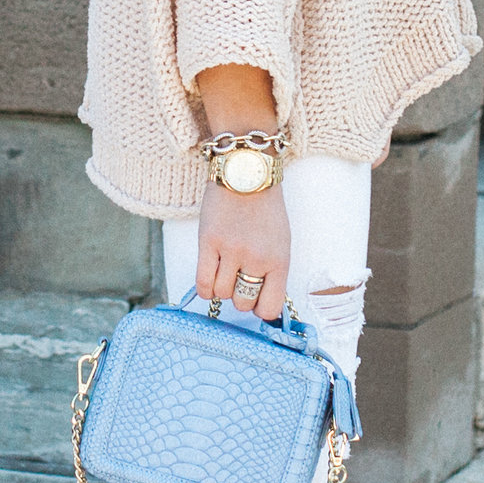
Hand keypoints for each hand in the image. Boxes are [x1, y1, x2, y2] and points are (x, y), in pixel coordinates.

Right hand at [196, 175, 291, 319]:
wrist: (247, 173)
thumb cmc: (266, 208)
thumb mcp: (281, 241)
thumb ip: (273, 271)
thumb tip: (262, 301)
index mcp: (279, 260)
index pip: (271, 307)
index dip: (261, 309)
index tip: (256, 301)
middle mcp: (256, 259)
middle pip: (243, 303)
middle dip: (240, 296)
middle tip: (238, 280)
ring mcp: (231, 251)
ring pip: (222, 293)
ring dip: (221, 288)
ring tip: (224, 271)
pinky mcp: (208, 242)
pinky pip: (202, 282)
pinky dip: (205, 288)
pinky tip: (209, 278)